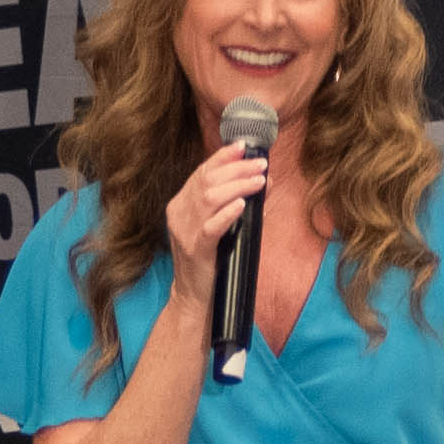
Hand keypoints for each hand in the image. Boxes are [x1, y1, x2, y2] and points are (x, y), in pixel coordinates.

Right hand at [161, 137, 268, 274]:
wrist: (193, 298)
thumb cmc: (210, 261)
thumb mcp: (220, 227)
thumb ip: (235, 202)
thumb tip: (264, 180)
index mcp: (181, 205)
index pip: (201, 173)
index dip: (222, 157)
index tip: (243, 146)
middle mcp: (179, 214)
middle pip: (207, 181)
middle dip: (237, 168)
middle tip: (261, 164)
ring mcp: (185, 232)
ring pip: (209, 199)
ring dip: (238, 186)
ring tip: (260, 180)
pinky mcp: (195, 250)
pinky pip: (210, 227)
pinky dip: (228, 213)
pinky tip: (243, 204)